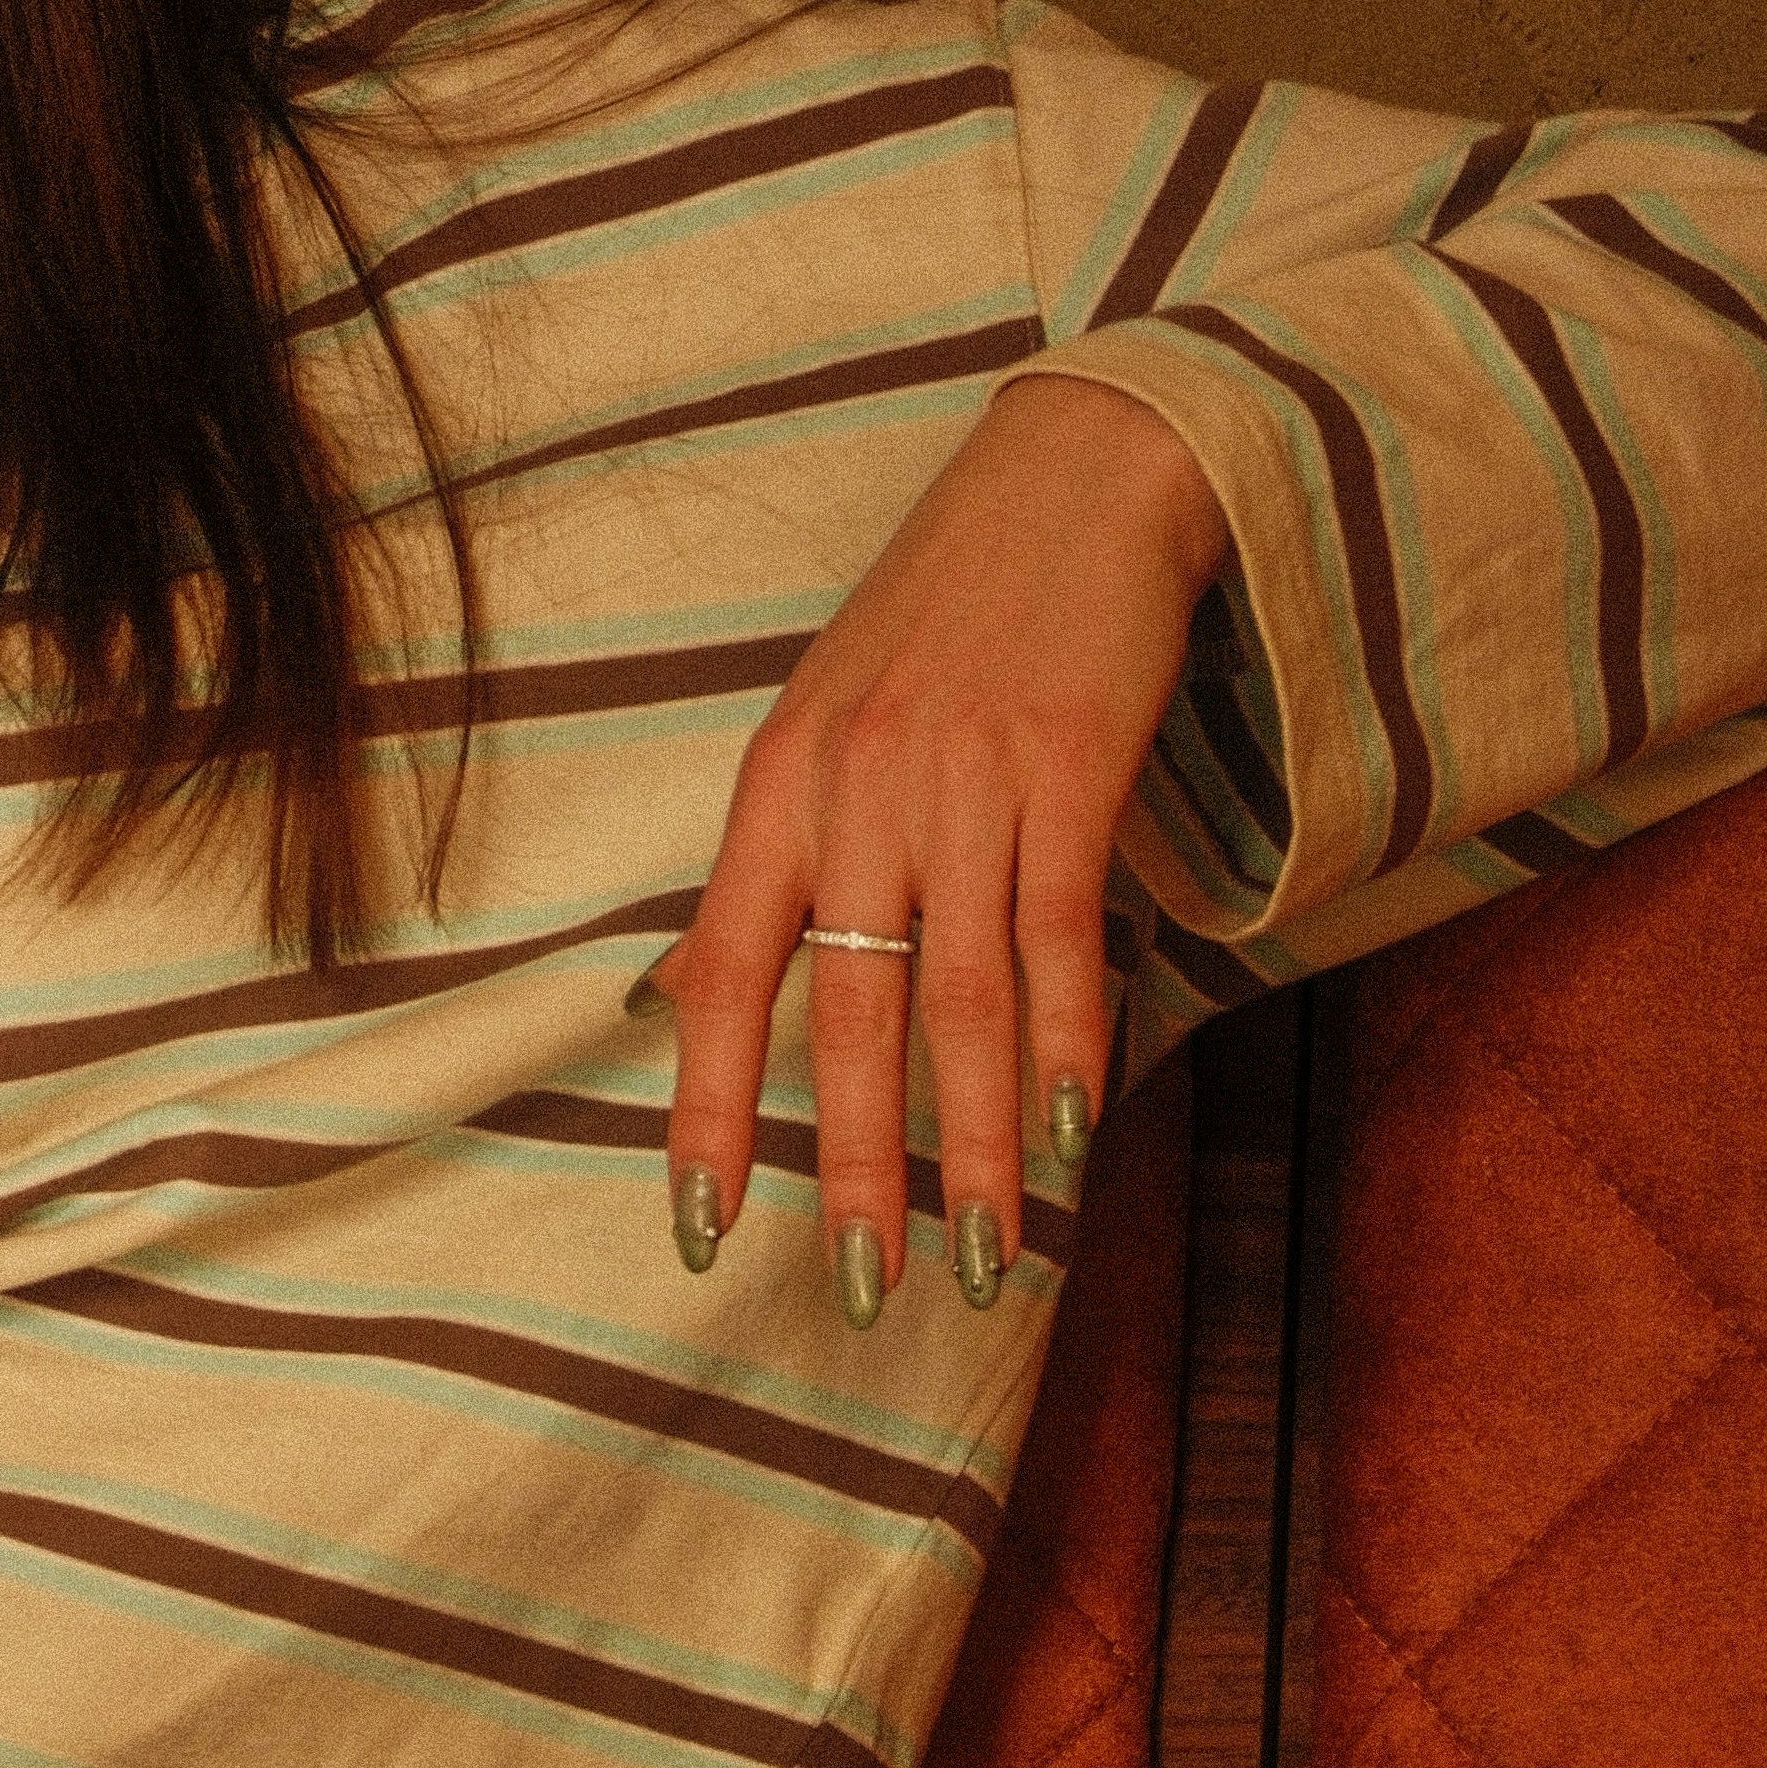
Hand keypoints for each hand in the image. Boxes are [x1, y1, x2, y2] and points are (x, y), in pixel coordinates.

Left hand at [655, 372, 1228, 1326]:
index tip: (701, 1229)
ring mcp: (962, 781)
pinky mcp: (1067, 770)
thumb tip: (691, 989)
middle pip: (845, 1015)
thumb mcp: (829, 718)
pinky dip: (1071, 1044)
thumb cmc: (949, 612)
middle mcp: (854, 791)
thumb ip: (787, 853)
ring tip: (991, 1259)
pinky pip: (1062, 935)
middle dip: (855, 1167)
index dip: (704, 1110)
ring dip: (979, 1146)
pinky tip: (1075, 1134)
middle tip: (866, 1290)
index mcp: (777, 785)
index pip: (718, 975)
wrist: (1074, 477)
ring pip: (961, 1001)